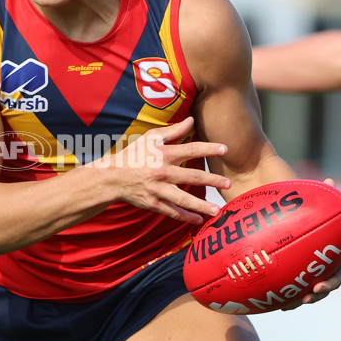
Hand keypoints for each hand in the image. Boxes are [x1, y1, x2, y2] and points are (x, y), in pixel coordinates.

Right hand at [107, 116, 230, 222]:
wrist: (112, 177)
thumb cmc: (133, 155)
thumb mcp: (150, 139)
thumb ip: (173, 131)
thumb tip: (191, 120)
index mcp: (163, 155)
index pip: (191, 150)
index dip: (208, 148)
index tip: (224, 149)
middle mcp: (162, 172)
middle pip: (192, 176)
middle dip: (212, 180)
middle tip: (228, 184)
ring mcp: (158, 190)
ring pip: (183, 199)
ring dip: (201, 205)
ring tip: (217, 210)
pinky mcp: (153, 203)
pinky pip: (172, 212)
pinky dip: (185, 217)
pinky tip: (198, 220)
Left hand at [282, 177, 340, 309]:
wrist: (285, 241)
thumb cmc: (301, 225)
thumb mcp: (308, 211)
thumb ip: (318, 199)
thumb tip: (330, 180)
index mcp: (336, 250)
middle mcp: (331, 267)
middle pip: (337, 278)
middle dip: (331, 284)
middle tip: (321, 285)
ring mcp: (318, 278)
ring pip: (320, 291)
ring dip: (315, 296)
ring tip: (305, 298)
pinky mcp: (302, 287)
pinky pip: (300, 296)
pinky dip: (294, 301)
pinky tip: (284, 306)